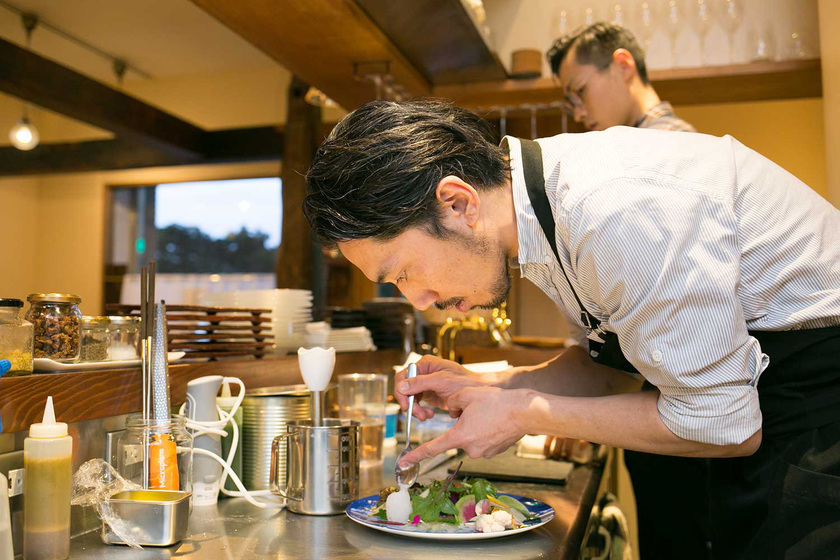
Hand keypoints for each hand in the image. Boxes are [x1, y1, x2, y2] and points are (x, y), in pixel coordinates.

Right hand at [395, 355, 490, 420]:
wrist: (480, 391)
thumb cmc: (466, 382)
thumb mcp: (442, 381)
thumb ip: (421, 383)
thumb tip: (402, 386)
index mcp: (425, 364)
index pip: (403, 376)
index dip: (401, 391)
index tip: (406, 405)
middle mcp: (423, 373)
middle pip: (405, 389)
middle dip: (410, 404)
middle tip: (418, 415)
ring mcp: (426, 384)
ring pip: (410, 398)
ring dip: (416, 410)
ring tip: (426, 416)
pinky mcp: (429, 395)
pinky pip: (418, 404)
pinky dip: (421, 411)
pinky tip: (429, 415)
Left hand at [398, 387, 535, 466]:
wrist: (525, 412)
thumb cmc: (496, 402)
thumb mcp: (466, 394)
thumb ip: (452, 402)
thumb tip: (452, 409)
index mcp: (459, 435)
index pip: (432, 448)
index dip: (416, 455)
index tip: (403, 462)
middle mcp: (470, 448)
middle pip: (457, 435)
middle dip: (462, 423)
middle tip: (478, 410)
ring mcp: (483, 452)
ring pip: (471, 437)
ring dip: (476, 427)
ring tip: (490, 414)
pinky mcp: (495, 452)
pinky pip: (483, 440)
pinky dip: (486, 431)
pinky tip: (496, 422)